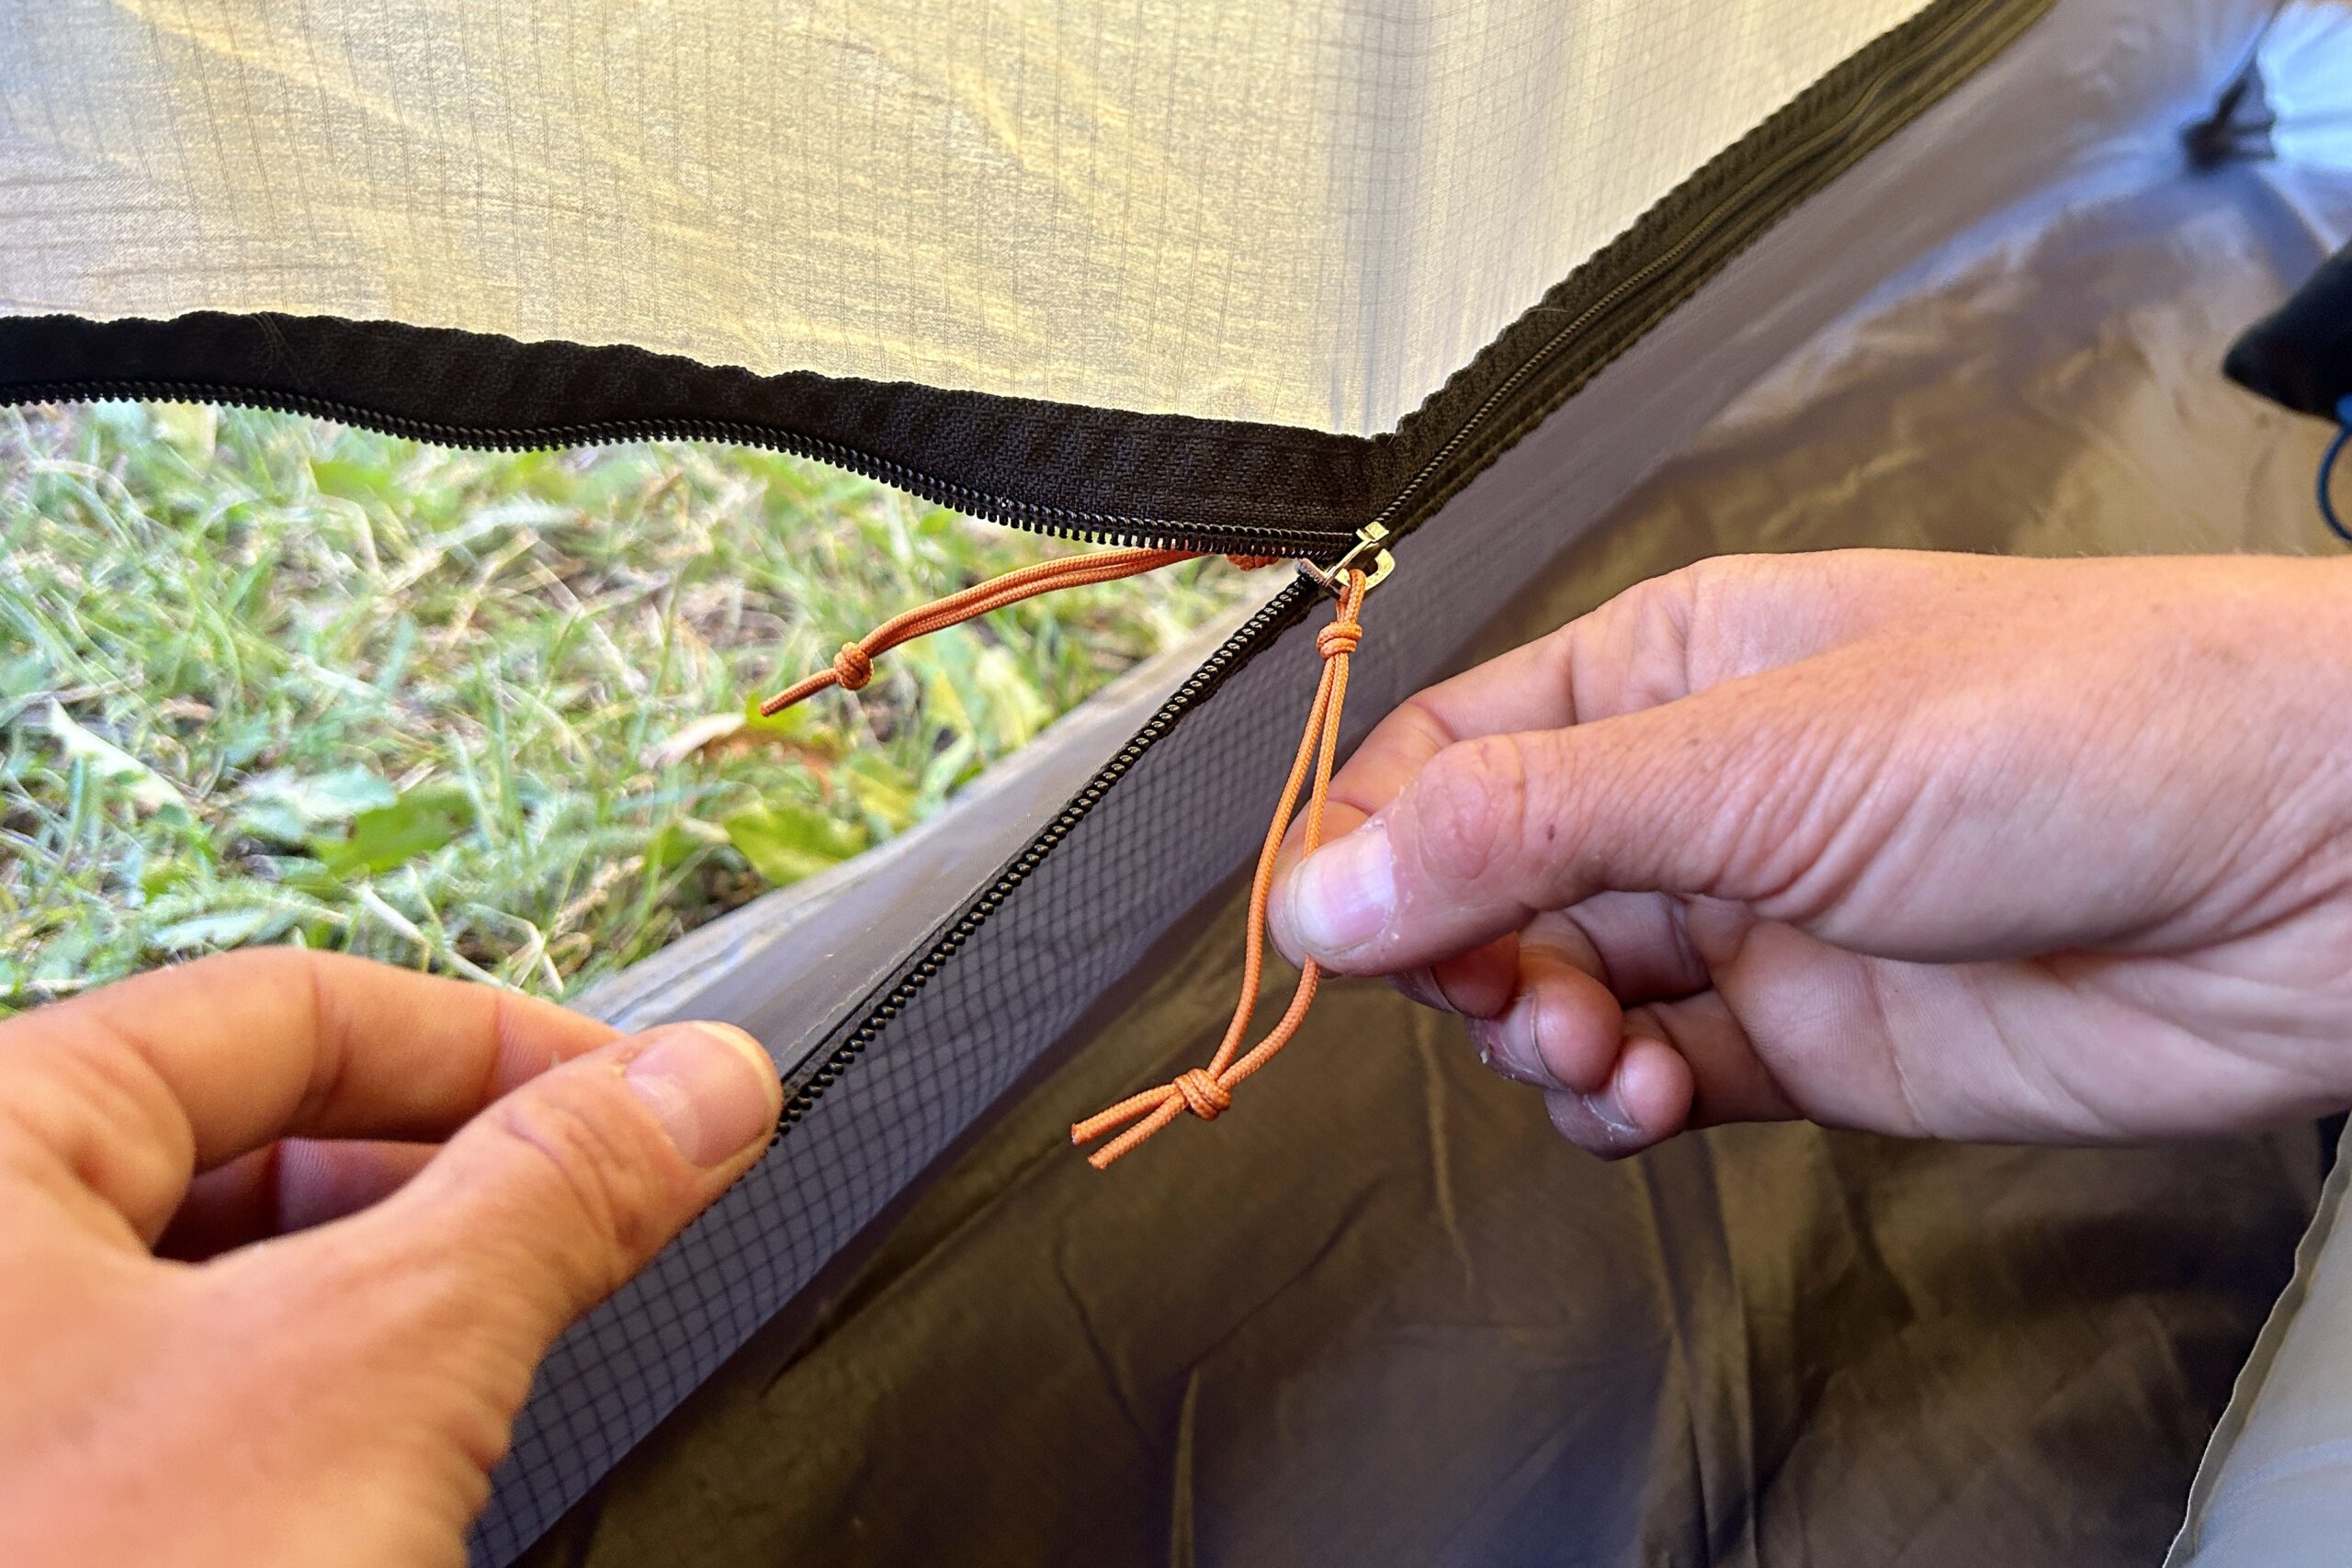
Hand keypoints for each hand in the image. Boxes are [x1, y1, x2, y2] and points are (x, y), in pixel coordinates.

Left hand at [0, 950, 779, 1567]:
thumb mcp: (372, 1371)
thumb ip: (554, 1195)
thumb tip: (704, 1088)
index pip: (287, 1010)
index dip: (497, 1045)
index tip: (651, 1107)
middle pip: (247, 1138)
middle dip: (451, 1182)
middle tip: (612, 1232)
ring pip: (214, 1279)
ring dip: (390, 1299)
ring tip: (513, 1356)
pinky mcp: (20, 1503)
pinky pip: (174, 1400)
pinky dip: (308, 1404)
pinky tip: (391, 1466)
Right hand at [1270, 550, 2351, 1155]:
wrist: (2322, 868)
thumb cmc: (2102, 723)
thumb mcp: (1769, 758)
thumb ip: (1536, 828)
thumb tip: (1336, 881)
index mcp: (1668, 670)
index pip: (1448, 754)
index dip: (1375, 843)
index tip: (1337, 927)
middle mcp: (1697, 793)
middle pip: (1485, 888)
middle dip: (1468, 957)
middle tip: (1506, 990)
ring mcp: (1754, 919)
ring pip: (1560, 997)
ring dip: (1546, 1042)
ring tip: (1609, 1048)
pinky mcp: (1813, 1038)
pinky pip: (1655, 1081)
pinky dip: (1625, 1106)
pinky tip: (1661, 1093)